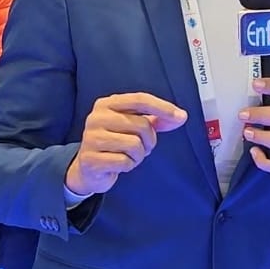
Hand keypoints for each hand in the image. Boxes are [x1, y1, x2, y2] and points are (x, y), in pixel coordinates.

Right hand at [65, 93, 186, 195]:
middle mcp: (96, 117)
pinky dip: (129, 166)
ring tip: (129, 155)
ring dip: (139, 155)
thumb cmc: (116, 143)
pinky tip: (119, 165)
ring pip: (134, 145)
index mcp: (107, 104)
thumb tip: (181, 116)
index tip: (181, 116)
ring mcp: (91, 138)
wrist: (88, 169)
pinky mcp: (90, 159)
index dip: (162, 107)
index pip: (140, 99)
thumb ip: (157, 119)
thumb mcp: (134, 126)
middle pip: (141, 125)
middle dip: (149, 140)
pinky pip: (124, 162)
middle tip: (142, 147)